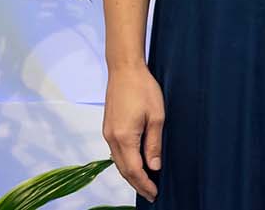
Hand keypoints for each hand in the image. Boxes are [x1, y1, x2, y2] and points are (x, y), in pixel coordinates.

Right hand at [102, 63, 164, 200]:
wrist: (124, 71)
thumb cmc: (144, 90)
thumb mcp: (157, 116)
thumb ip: (154, 144)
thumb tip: (154, 167)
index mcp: (124, 137)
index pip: (134, 170)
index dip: (144, 184)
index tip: (154, 193)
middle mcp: (112, 138)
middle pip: (124, 169)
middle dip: (137, 184)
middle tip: (151, 194)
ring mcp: (108, 134)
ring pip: (118, 162)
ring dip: (131, 175)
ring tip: (145, 183)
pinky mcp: (108, 128)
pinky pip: (116, 152)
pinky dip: (126, 163)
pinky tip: (135, 165)